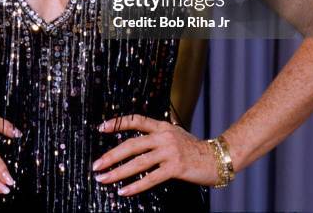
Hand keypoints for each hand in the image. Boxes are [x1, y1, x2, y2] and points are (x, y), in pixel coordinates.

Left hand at [92, 114, 219, 195]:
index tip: (101, 128)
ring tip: (103, 179)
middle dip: (111, 155)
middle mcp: (163, 136)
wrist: (217, 158)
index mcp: (162, 126)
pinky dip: (135, 186)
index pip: (136, 120)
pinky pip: (151, 178)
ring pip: (138, 162)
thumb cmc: (194, 148)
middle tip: (96, 165)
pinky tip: (123, 191)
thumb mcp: (176, 133)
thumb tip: (140, 134)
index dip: (118, 122)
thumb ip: (159, 132)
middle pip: (131, 144)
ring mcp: (169, 151)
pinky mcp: (175, 167)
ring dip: (118, 172)